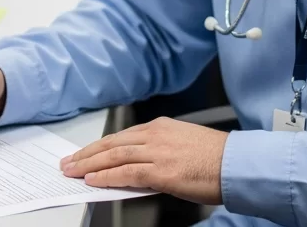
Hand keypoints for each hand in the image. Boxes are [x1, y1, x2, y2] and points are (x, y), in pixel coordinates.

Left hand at [60, 118, 226, 204]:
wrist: (237, 164)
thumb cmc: (216, 157)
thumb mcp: (182, 144)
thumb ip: (157, 151)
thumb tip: (134, 167)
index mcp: (161, 127)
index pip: (120, 136)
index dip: (98, 146)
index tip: (83, 153)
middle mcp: (156, 135)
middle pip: (112, 143)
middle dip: (87, 154)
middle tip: (68, 162)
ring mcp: (158, 152)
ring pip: (115, 156)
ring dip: (90, 165)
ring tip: (73, 172)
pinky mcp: (163, 171)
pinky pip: (128, 173)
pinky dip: (108, 176)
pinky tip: (93, 180)